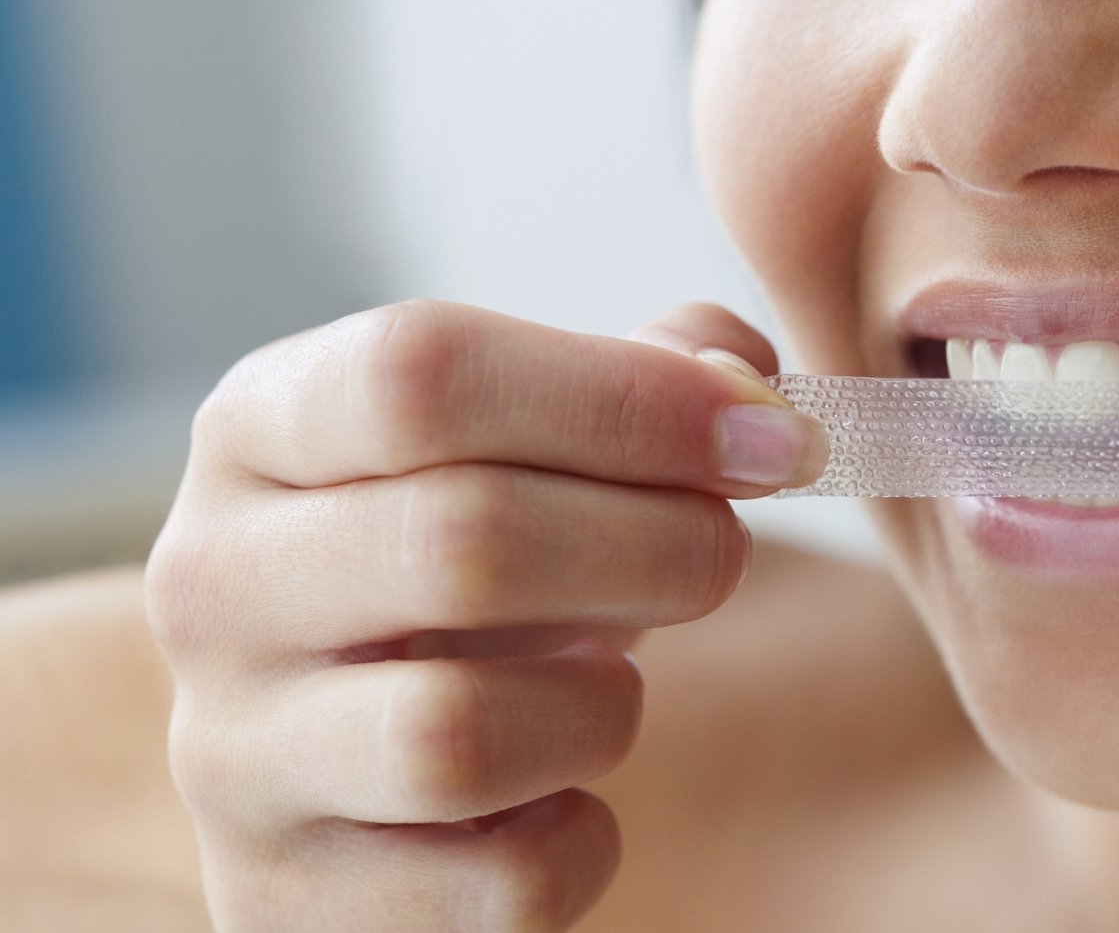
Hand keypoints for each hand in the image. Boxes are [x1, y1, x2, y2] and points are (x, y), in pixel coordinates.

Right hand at [145, 300, 825, 930]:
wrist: (345, 749)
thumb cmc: (462, 568)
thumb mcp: (527, 442)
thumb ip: (645, 377)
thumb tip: (747, 386)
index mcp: (262, 429)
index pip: (422, 374)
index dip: (627, 399)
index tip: (769, 437)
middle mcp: (213, 584)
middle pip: (462, 541)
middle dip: (657, 544)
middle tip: (726, 553)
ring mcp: (232, 755)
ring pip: (462, 733)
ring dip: (603, 706)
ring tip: (610, 684)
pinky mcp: (285, 898)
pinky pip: (499, 886)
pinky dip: (580, 840)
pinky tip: (562, 794)